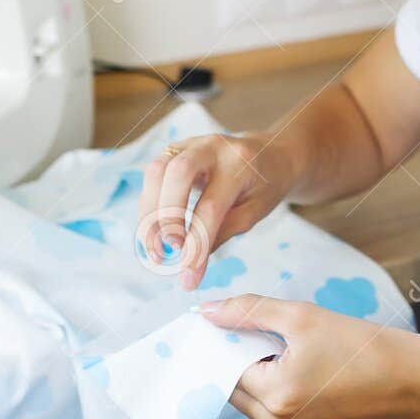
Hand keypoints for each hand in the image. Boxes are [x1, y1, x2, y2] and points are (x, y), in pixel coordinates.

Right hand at [138, 132, 302, 289]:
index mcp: (240, 163)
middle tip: (171, 250)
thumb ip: (223, 233)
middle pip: (177, 174)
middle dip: (168, 217)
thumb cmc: (264, 186)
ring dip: (150, 213)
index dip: (196, 244)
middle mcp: (213, 146)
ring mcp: (191, 143)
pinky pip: (153, 174)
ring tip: (156, 248)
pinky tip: (155, 229)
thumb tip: (189, 266)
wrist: (270, 153)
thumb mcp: (254, 212)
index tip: (189, 276)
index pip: (212, 207)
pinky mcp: (176, 148)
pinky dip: (149, 204)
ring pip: (157, 171)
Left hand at [198, 294, 419, 418]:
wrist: (414, 383)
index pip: (227, 369)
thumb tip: (208, 311)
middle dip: (248, 366)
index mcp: (276, 396)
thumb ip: (249, 312)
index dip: (231, 346)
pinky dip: (287, 405)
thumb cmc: (364, 347)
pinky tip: (314, 385)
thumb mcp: (303, 317)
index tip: (238, 330)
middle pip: (240, 394)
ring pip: (259, 412)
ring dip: (266, 386)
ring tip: (300, 362)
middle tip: (275, 343)